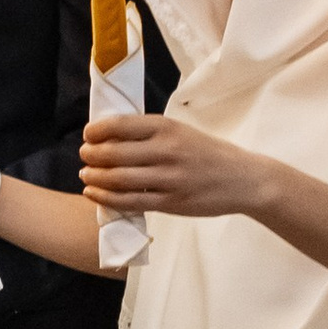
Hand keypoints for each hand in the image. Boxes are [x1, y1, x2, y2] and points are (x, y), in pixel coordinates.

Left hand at [79, 112, 270, 222]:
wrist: (243, 180)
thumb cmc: (209, 154)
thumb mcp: (182, 132)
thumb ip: (151, 134)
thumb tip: (111, 135)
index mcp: (168, 127)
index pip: (120, 125)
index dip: (96, 131)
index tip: (88, 135)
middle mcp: (166, 150)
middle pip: (114, 153)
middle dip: (91, 155)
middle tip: (84, 156)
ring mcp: (168, 179)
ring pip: (118, 179)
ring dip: (94, 177)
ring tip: (86, 175)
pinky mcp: (170, 202)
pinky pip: (130, 201)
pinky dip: (107, 198)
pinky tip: (95, 193)